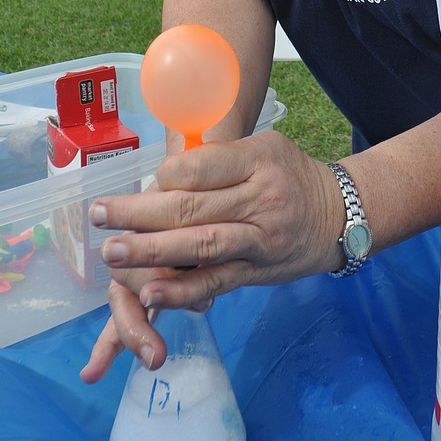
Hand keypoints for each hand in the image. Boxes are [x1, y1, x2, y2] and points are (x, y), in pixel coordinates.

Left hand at [79, 131, 342, 382]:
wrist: (340, 215)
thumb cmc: (289, 175)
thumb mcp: (264, 147)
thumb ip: (219, 156)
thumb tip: (165, 171)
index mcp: (258, 158)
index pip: (198, 168)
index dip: (163, 178)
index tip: (145, 182)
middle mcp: (260, 198)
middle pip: (190, 207)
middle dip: (138, 213)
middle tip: (99, 215)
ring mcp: (260, 238)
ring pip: (199, 245)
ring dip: (150, 252)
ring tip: (113, 253)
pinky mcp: (257, 272)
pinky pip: (215, 281)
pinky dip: (182, 291)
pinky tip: (150, 294)